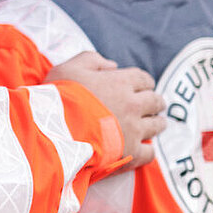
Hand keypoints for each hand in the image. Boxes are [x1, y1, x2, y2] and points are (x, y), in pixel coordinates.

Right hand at [46, 51, 163, 168]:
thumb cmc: (58, 98)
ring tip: (151, 126)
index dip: (144, 83)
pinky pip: (150, 152)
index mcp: (120, 82)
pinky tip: (140, 148)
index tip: (141, 87)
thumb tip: (112, 65)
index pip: (144, 79)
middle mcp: (132, 104)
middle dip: (154, 102)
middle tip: (149, 106)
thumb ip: (90, 60)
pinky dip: (147, 150)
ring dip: (156, 124)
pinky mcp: (130, 152)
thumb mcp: (67, 69)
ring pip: (157, 125)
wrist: (54, 131)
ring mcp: (134, 129)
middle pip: (156, 101)